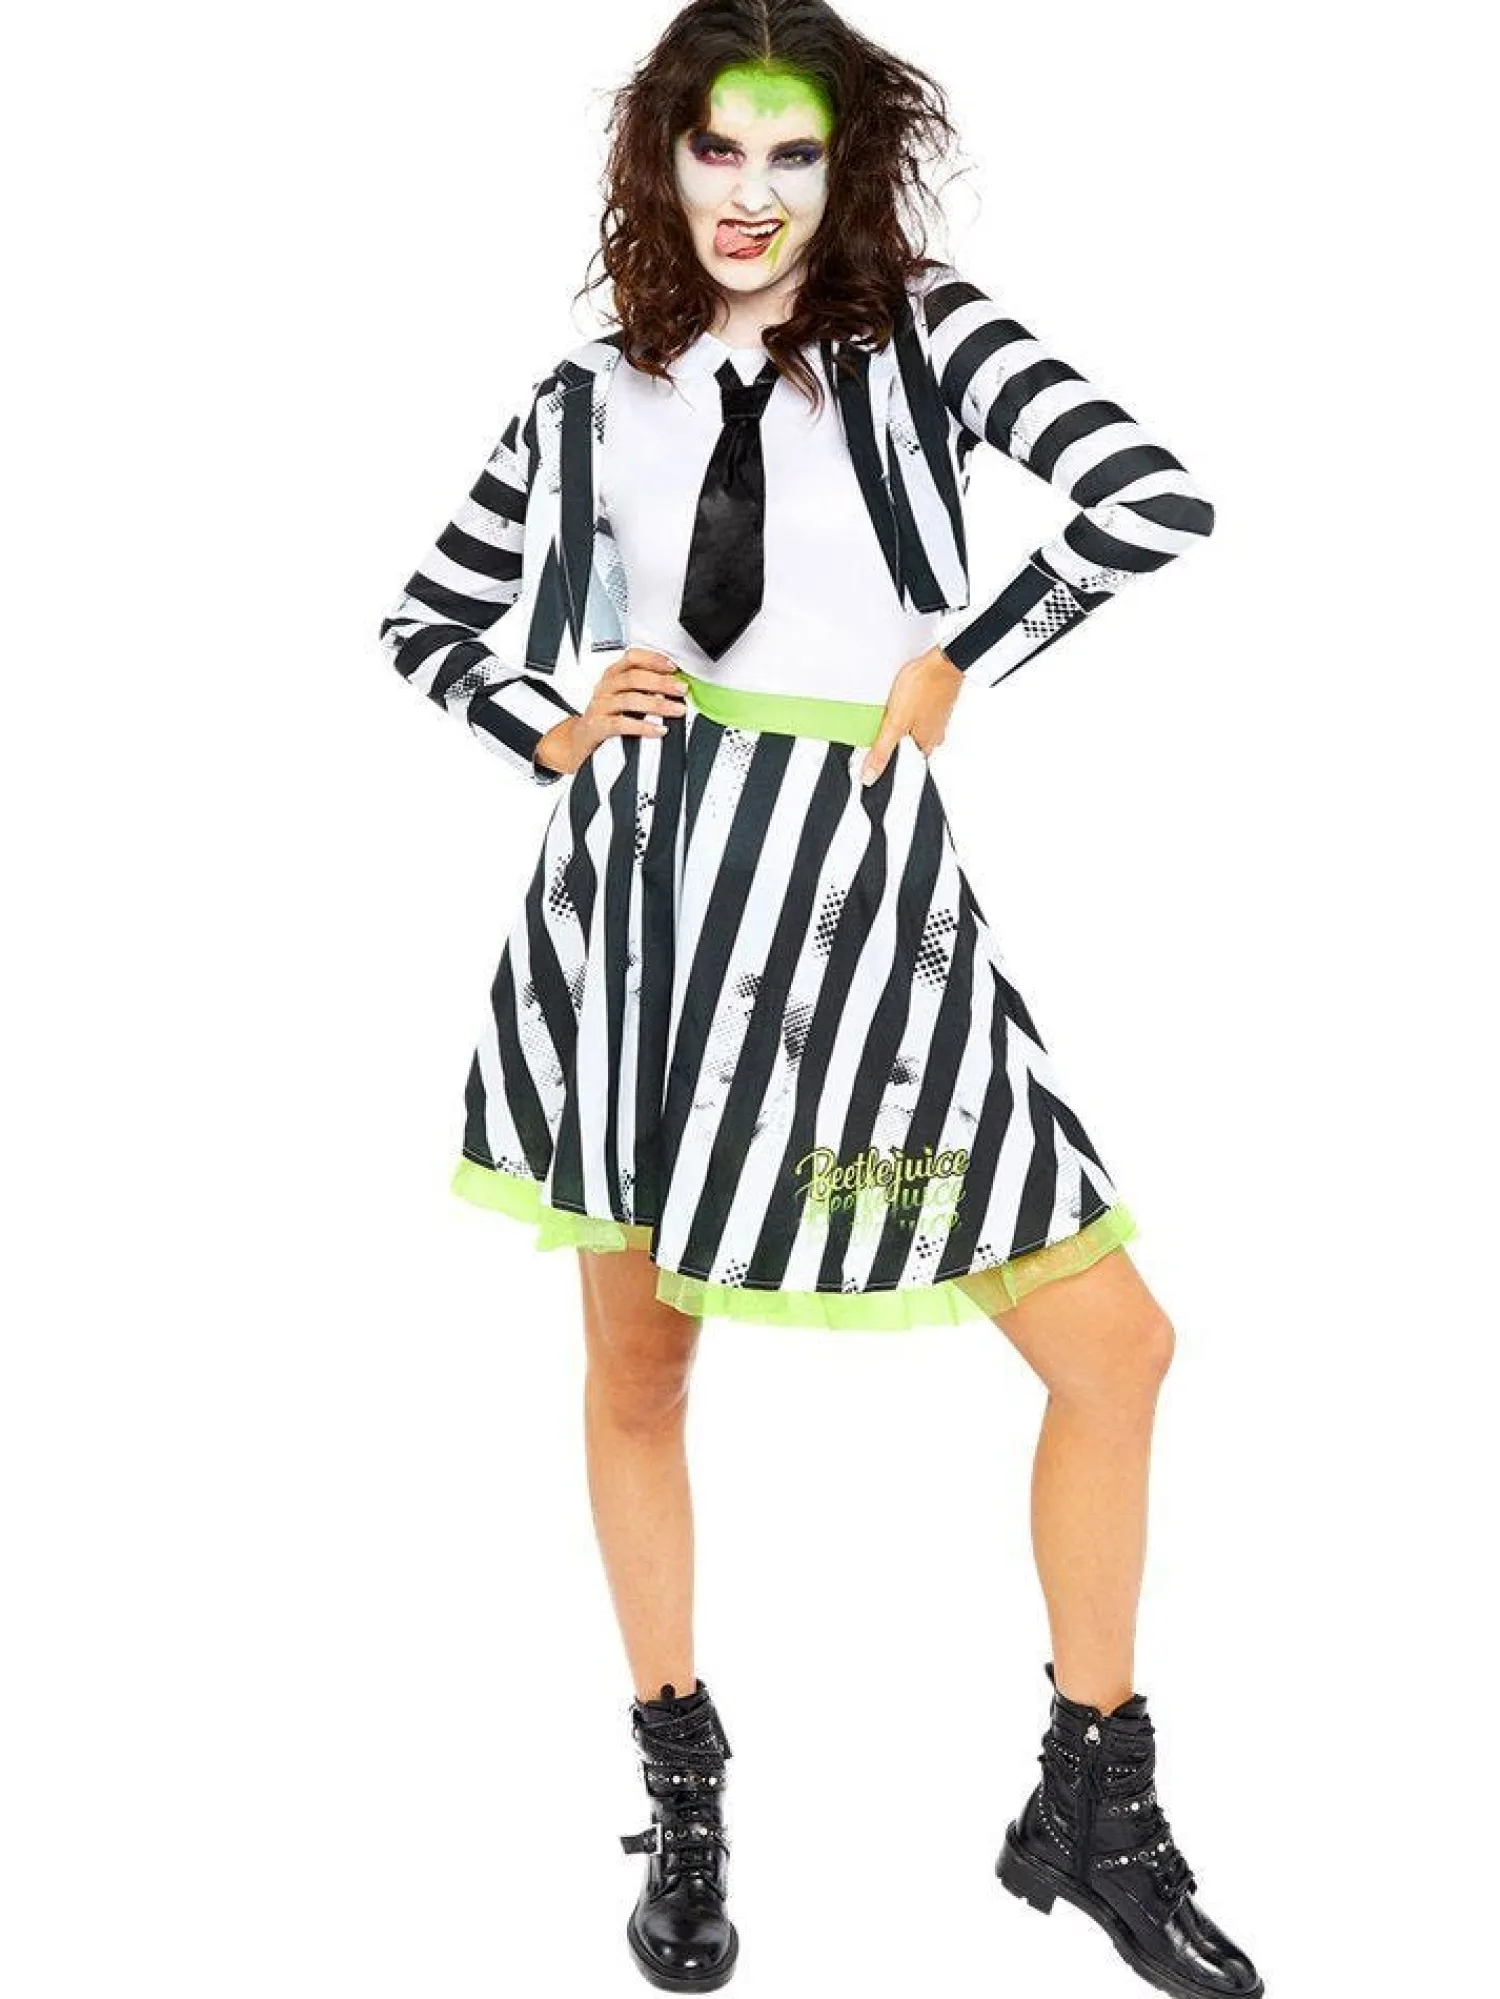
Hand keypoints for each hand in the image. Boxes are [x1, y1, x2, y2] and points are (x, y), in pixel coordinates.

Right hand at [535, 647, 689, 774]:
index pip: (632, 658)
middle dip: (661, 682)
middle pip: (634, 677)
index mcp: (613, 674)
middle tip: (681, 689)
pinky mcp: (598, 726)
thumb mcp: (623, 695)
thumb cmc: (607, 715)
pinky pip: (622, 724)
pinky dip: (643, 727)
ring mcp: (600, 706)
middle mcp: (606, 687)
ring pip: (630, 700)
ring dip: (658, 704)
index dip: (653, 660)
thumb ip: (646, 687)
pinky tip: (658, 729)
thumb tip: (676, 685)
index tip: (673, 667)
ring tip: (677, 710)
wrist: (581, 739)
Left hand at [859, 646, 962, 786]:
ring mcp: (938, 720)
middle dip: (893, 741)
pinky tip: (905, 701)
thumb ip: (882, 751)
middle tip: (881, 727)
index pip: (903, 766)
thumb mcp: (895, 723)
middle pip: (907, 747)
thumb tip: (870, 776)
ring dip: (902, 725)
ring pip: (914, 730)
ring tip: (893, 712)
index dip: (886, 761)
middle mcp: (934, 737)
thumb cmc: (924, 686)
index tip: (874, 752)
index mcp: (925, 746)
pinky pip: (919, 715)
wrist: (944, 660)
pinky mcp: (938, 704)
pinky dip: (910, 711)